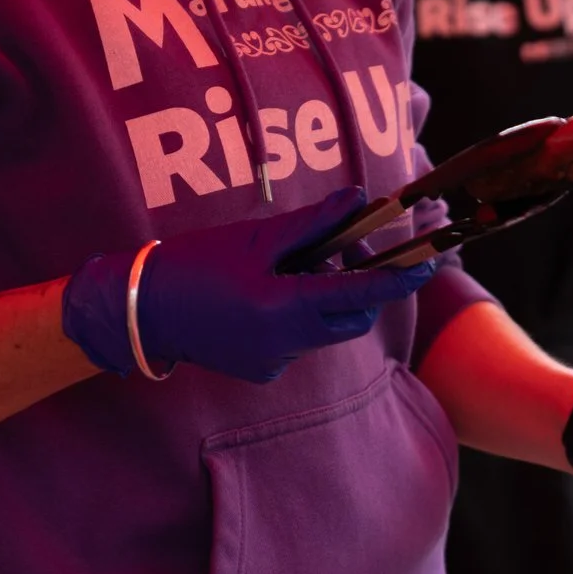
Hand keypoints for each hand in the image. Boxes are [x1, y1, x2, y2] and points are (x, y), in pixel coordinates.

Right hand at [62, 189, 436, 382]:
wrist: (143, 310)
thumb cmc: (195, 264)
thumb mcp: (255, 238)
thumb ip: (312, 224)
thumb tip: (359, 202)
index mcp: (283, 307)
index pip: (359, 293)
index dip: (400, 277)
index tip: (429, 261)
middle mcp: (285, 343)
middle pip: (351, 318)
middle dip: (358, 287)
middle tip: (336, 250)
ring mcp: (274, 363)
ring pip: (325, 330)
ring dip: (323, 300)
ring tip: (285, 269)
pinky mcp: (262, 371)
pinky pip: (298, 342)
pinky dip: (296, 316)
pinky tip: (260, 297)